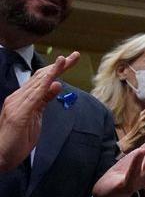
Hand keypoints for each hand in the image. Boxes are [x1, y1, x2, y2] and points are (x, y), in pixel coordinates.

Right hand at [0, 53, 77, 171]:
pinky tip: (54, 78)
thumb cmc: (16, 140)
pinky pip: (34, 96)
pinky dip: (44, 85)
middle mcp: (17, 97)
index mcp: (21, 98)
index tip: (70, 60)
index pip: (40, 80)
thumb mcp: (35, 118)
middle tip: (76, 55)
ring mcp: (16, 104)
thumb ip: (44, 101)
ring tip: (66, 60)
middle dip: (59, 66)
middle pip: (41, 77)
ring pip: (37, 83)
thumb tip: (57, 85)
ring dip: (53, 70)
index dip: (56, 69)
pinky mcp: (19, 113)